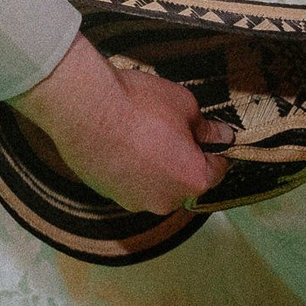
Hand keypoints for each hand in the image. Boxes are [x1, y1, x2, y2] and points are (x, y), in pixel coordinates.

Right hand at [10, 37, 226, 214]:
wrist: (85, 109)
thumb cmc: (139, 106)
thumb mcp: (185, 104)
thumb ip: (206, 127)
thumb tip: (220, 135)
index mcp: (193, 180)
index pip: (219, 169)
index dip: (214, 148)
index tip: (206, 132)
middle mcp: (167, 200)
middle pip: (185, 180)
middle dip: (182, 157)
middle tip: (169, 128)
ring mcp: (135, 201)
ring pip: (156, 183)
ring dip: (154, 164)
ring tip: (140, 133)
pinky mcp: (109, 195)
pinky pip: (129, 182)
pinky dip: (129, 167)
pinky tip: (120, 141)